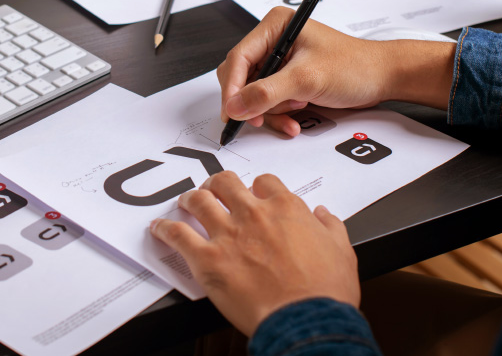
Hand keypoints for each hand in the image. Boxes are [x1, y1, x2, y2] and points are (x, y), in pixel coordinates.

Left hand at [149, 171, 359, 336]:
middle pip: (225, 182)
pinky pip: (177, 235)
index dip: (256, 187)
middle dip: (216, 184)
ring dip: (189, 199)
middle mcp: (254, 214)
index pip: (264, 182)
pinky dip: (164, 229)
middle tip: (212, 191)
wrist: (306, 320)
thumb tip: (323, 215)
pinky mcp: (208, 259)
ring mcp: (228, 234)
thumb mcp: (342, 251)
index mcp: (286, 208)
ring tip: (185, 202)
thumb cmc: (325, 291)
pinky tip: (159, 229)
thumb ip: (330, 226)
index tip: (253, 195)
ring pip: (198, 201)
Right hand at [217, 7, 454, 136]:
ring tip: (294, 115)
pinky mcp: (287, 79)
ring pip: (253, 94)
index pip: (238, 58)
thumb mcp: (307, 79)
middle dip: (253, 102)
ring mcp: (280, 61)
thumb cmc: (354, 66)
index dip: (232, 88)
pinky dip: (278, 114)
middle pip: (241, 78)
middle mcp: (274, 41)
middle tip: (260, 119)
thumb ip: (266, 93)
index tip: (232, 112)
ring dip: (270, 111)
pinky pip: (268, 102)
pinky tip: (295, 119)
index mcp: (275, 26)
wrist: (381, 79)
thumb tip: (235, 105)